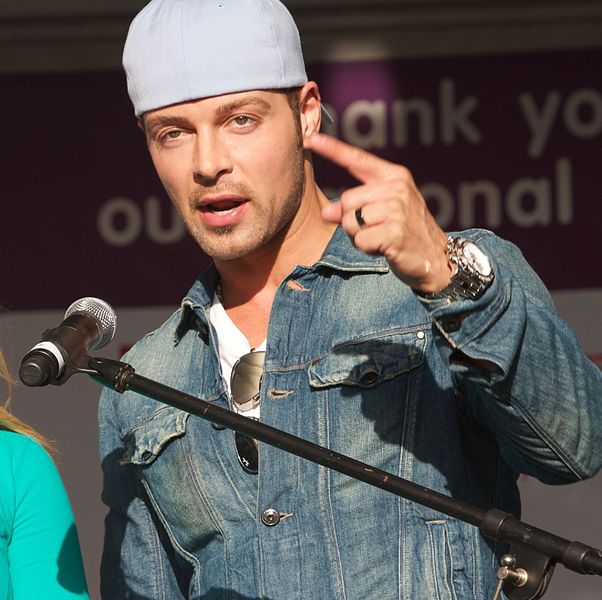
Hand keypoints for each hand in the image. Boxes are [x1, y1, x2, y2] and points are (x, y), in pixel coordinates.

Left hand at [307, 133, 451, 292]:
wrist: (436, 256)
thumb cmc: (406, 231)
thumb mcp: (383, 210)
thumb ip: (355, 205)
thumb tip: (326, 212)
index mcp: (395, 176)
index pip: (358, 159)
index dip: (333, 149)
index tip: (313, 139)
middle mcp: (397, 188)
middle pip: (347, 200)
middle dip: (352, 220)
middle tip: (375, 228)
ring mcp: (397, 210)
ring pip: (350, 222)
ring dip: (358, 236)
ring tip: (380, 237)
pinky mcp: (394, 232)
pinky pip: (359, 240)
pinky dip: (366, 248)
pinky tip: (384, 248)